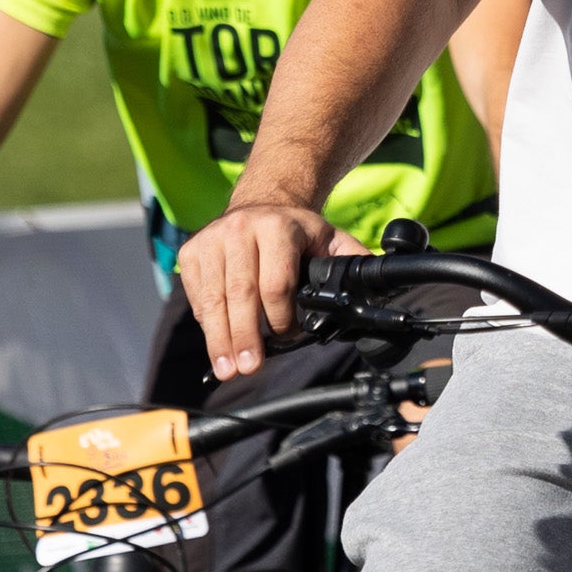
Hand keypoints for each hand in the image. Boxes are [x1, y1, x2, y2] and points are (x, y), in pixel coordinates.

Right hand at [183, 201, 336, 377]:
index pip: (275, 282)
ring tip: (228, 368)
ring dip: (220, 338)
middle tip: (249, 368)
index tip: (289, 338)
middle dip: (244, 336)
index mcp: (279, 228)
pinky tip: (216, 345)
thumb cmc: (297, 232)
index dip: (281, 317)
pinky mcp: (190, 251)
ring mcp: (211, 239)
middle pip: (240, 294)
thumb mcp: (329, 238)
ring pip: (213, 298)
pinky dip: (206, 323)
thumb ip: (352, 261)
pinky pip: (196, 295)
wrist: (261, 202)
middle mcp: (241, 230)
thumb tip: (380, 284)